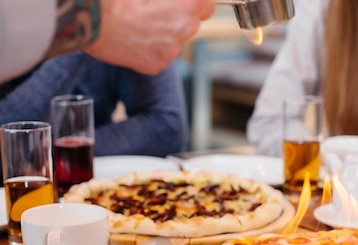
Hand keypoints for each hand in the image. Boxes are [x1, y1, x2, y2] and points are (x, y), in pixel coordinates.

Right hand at [85, 0, 215, 74]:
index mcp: (190, 4)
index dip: (194, 2)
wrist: (89, 15)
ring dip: (162, 34)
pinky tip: (131, 37)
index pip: (207, 5)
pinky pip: (158, 56)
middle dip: (176, 18)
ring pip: (174, 41)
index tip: (182, 2)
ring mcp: (172, 50)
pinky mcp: (156, 65)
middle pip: (191, 24)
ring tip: (136, 23)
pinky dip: (147, 49)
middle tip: (151, 9)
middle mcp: (186, 29)